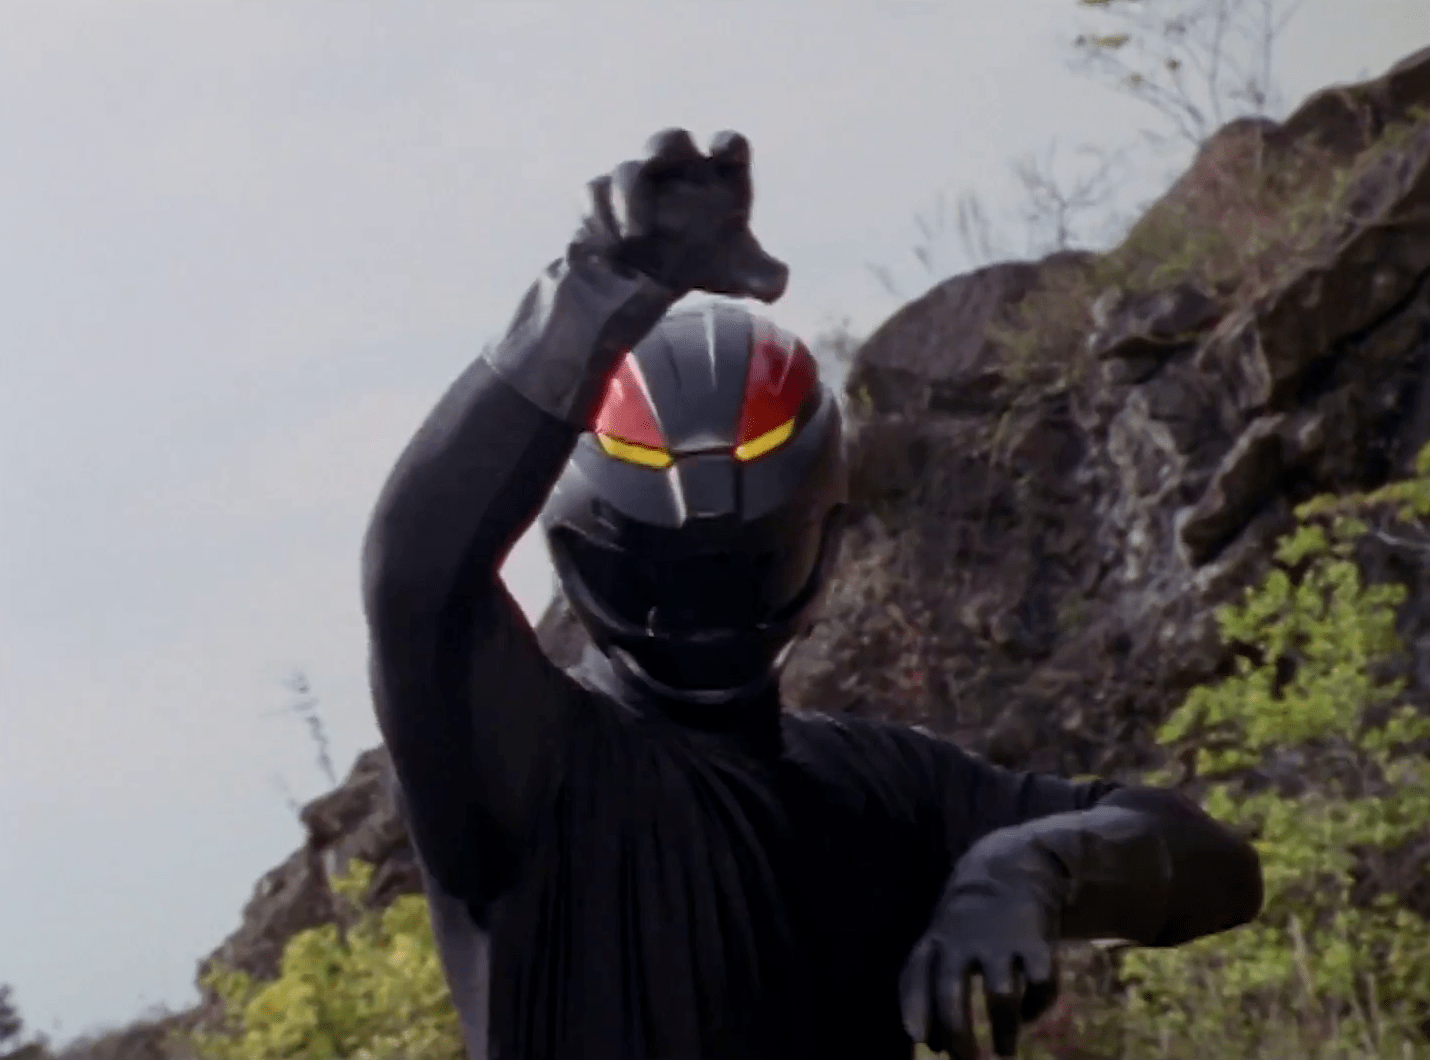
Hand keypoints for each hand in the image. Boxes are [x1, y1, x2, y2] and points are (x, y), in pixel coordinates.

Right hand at [575, 128, 788, 302]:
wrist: (658, 278)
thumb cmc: (707, 260)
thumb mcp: (736, 274)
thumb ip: (762, 278)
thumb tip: (776, 285)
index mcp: (719, 177)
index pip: (729, 147)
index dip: (728, 146)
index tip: (724, 153)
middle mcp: (679, 171)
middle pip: (671, 141)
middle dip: (665, 148)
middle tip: (657, 163)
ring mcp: (639, 182)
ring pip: (628, 169)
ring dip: (629, 196)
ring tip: (635, 238)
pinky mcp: (604, 199)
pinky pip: (594, 192)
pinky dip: (598, 214)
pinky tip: (610, 248)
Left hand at [898, 881, 1060, 1058]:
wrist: (1012, 867)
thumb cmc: (969, 920)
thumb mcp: (941, 940)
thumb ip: (931, 986)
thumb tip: (930, 1045)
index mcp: (935, 942)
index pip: (915, 977)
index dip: (916, 1009)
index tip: (918, 1040)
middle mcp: (963, 942)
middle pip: (953, 996)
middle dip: (958, 1036)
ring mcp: (999, 941)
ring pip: (1000, 996)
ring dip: (1003, 1030)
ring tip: (1004, 1051)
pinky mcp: (1034, 941)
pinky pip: (1039, 983)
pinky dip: (1036, 1005)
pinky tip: (1029, 1013)